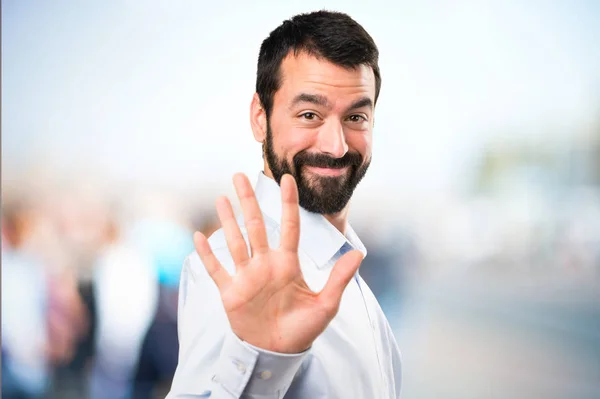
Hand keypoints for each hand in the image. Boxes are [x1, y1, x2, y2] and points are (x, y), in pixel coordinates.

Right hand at [194, 173, 362, 353]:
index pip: (288, 226)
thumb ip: (339, 279)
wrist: (278, 353)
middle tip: (239, 176)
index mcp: (288, 263)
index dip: (288, 203)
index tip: (287, 178)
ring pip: (235, 242)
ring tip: (221, 197)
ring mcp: (246, 276)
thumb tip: (359, 254)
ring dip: (227, 220)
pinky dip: (207, 254)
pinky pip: (216, 269)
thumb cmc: (303, 329)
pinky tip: (199, 236)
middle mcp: (265, 264)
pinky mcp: (230, 292)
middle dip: (248, 201)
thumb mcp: (326, 305)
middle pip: (255, 226)